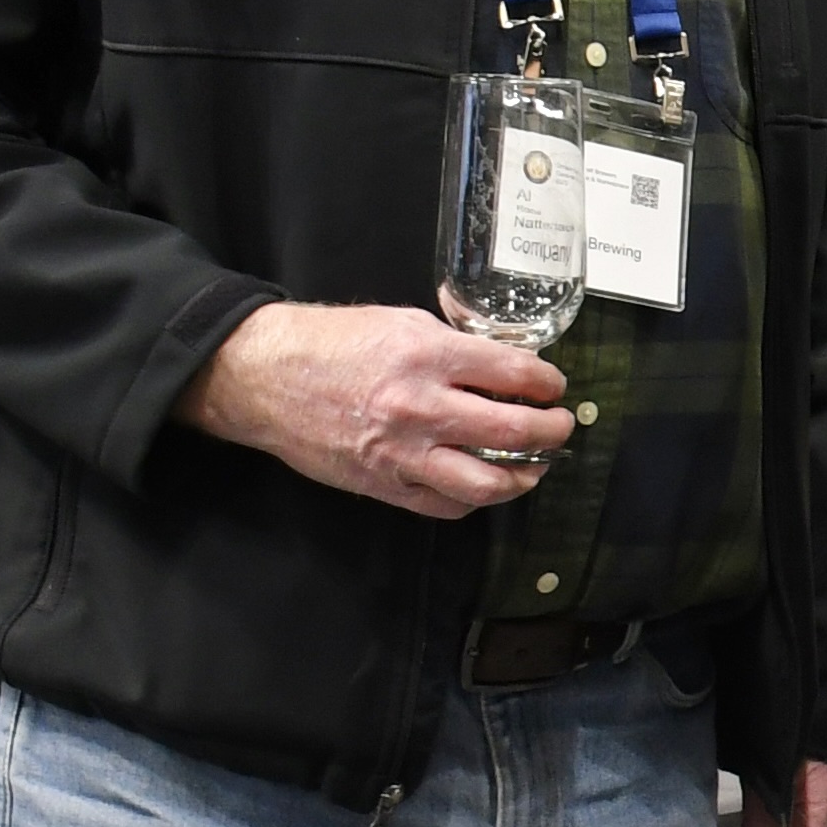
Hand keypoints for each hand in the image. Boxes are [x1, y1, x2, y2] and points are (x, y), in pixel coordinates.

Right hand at [180, 299, 569, 514]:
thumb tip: (502, 364)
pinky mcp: (384, 484)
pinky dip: (474, 498)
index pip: (515, 375)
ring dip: (523, 476)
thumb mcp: (400, 321)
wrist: (266, 376)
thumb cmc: (331, 343)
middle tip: (560, 426)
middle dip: (552, 430)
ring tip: (534, 466)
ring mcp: (403, 453)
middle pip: (513, 432)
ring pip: (487, 483)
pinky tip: (484, 485)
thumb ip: (454, 345)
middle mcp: (421, 407)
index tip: (554, 387)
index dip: (547, 383)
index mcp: (429, 355)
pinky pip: (446, 505)